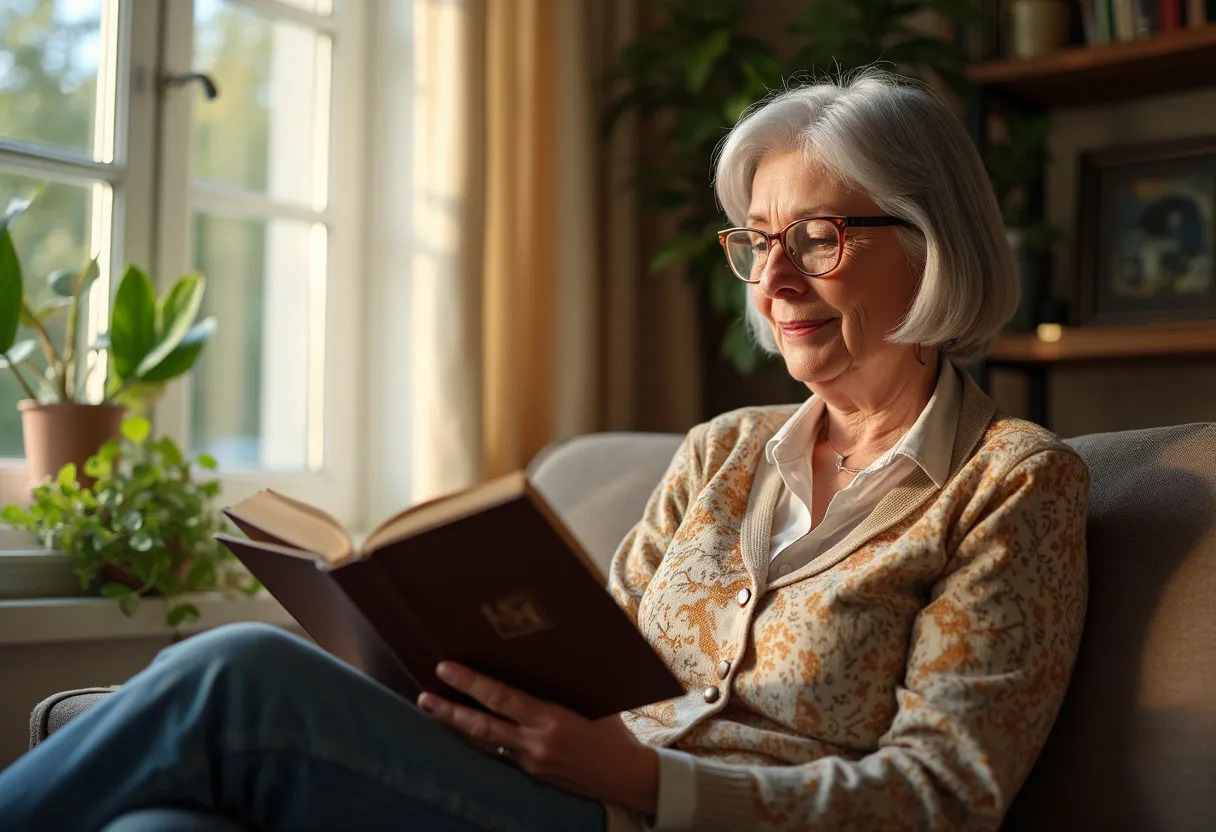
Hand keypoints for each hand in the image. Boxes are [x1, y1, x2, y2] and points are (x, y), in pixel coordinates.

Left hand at [416, 661, 658, 814]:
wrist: (626, 777)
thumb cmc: (613, 732)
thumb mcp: (594, 701)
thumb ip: (564, 685)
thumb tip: (538, 654)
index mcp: (552, 720)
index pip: (502, 699)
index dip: (471, 684)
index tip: (446, 669)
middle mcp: (536, 743)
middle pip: (481, 726)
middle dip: (449, 711)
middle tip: (424, 696)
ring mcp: (531, 762)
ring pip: (485, 743)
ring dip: (458, 727)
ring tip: (434, 710)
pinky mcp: (532, 775)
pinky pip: (500, 755)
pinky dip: (482, 741)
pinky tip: (466, 730)